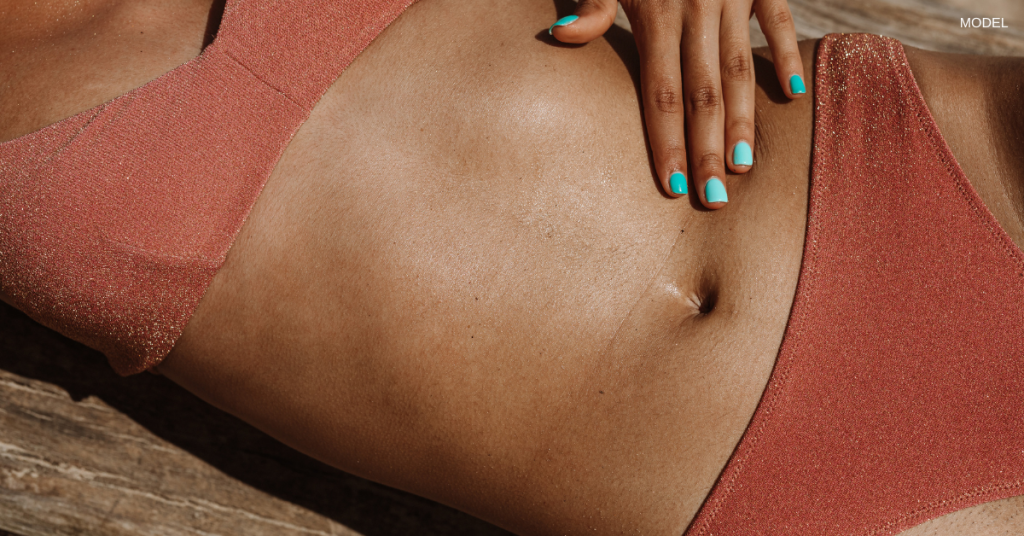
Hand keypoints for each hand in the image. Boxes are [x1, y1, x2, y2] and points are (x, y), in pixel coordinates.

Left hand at [549, 0, 804, 207]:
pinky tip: (792, 94)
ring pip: (742, 67)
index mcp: (656, 10)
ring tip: (744, 166)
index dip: (667, 142)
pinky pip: (779, 20)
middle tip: (714, 200)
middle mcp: (698, 8)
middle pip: (704, 93)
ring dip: (745, 119)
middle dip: (708, 149)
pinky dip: (787, 55)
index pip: (661, 93)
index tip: (673, 188)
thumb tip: (561, 37)